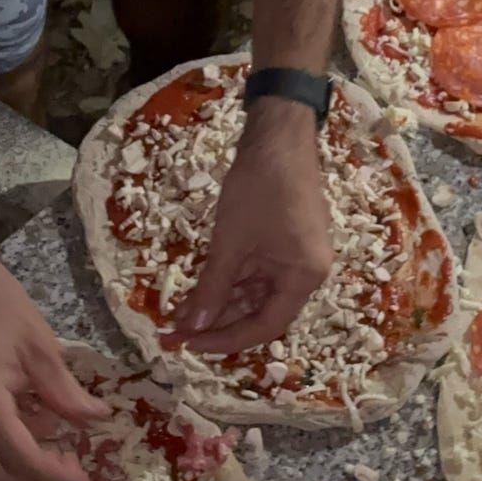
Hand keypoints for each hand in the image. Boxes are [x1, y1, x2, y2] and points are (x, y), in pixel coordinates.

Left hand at [165, 101, 332, 353]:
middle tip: (175, 333)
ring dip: (220, 303)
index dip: (226, 340)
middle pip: (261, 313)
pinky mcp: (284, 243)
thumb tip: (193, 328)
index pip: (265, 327)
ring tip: (181, 314)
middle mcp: (306, 274)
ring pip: (254, 295)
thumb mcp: (230, 242)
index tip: (189, 344)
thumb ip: (212, 288)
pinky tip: (200, 290)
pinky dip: (229, 282)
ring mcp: (296, 258)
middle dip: (218, 324)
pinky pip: (255, 274)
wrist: (278, 136)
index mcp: (304, 277)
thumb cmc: (259, 187)